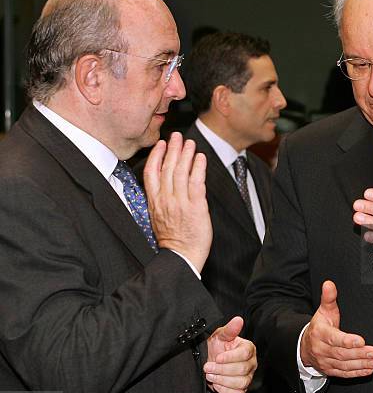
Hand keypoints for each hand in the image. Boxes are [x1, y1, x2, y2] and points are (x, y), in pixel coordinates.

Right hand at [143, 132, 211, 271]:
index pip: (151, 173)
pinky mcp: (195, 207)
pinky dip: (198, 168)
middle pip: (167, 168)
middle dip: (172, 149)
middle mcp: (166, 200)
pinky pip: (196, 182)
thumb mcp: (158, 217)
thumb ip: (160, 199)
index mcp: (154, 202)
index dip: (156, 156)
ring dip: (186, 154)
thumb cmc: (173, 240)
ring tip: (190, 143)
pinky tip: (200, 158)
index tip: (161, 144)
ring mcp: (180, 202)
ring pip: (181, 172)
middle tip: (177, 136)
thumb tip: (165, 184)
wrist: (182, 256)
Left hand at [205, 317, 256, 392]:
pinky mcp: (241, 390)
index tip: (218, 357)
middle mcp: (251, 363)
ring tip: (210, 375)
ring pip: (241, 383)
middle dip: (222, 369)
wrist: (211, 361)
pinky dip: (226, 391)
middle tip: (208, 367)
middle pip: (242, 369)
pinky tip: (216, 384)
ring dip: (222, 380)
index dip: (230, 357)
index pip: (245, 353)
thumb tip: (238, 320)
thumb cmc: (218, 347)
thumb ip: (229, 329)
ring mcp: (248, 377)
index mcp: (248, 348)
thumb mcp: (220, 335)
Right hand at [300, 280, 372, 377]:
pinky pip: (344, 373)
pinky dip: (356, 373)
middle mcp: (322, 349)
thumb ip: (328, 297)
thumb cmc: (319, 327)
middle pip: (342, 353)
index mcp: (320, 333)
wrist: (305, 345)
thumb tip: (329, 284)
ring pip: (344, 365)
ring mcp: (325, 361)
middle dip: (360, 353)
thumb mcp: (323, 310)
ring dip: (361, 364)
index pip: (334, 338)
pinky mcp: (330, 370)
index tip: (360, 340)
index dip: (348, 340)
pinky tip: (367, 370)